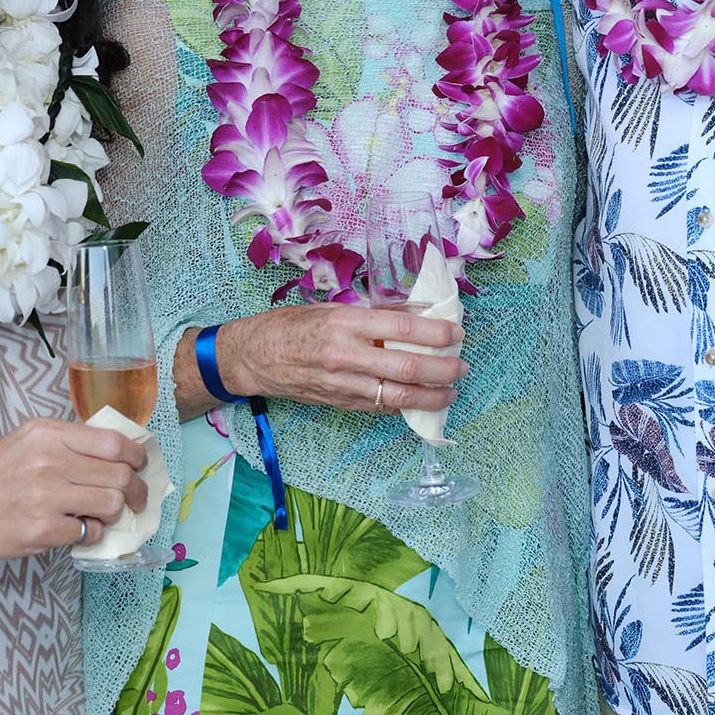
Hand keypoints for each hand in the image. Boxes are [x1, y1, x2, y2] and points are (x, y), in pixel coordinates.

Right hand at [0, 417, 146, 557]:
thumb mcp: (30, 438)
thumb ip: (71, 441)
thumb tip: (120, 454)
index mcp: (50, 434)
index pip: (115, 442)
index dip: (137, 456)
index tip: (139, 466)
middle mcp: (50, 461)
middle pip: (120, 475)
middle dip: (136, 489)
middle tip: (135, 498)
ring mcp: (46, 497)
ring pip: (111, 504)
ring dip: (115, 512)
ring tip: (105, 514)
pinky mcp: (42, 530)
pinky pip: (89, 532)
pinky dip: (92, 533)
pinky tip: (79, 528)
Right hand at [220, 304, 464, 415]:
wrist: (252, 357)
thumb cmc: (290, 325)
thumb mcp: (331, 308)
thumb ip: (371, 314)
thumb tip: (413, 315)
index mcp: (345, 323)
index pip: (403, 329)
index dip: (436, 333)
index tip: (456, 333)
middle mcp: (346, 355)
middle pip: (407, 368)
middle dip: (442, 369)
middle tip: (461, 366)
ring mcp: (343, 384)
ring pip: (398, 396)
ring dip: (431, 396)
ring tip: (451, 391)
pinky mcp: (340, 403)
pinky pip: (380, 407)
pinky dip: (405, 406)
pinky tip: (421, 401)